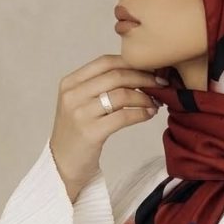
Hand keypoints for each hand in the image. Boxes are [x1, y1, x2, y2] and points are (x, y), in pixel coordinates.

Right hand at [49, 53, 167, 201]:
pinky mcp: (91, 132)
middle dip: (143, 77)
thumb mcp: (81, 101)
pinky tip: (149, 114)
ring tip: (155, 102)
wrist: (63, 162)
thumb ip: (101, 85)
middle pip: (116, 75)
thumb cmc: (78, 130)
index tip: (151, 67)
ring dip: (144, 97)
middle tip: (160, 84)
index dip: (132, 62)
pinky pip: (124, 116)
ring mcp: (80, 113)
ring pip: (122, 95)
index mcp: (70, 82)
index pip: (106, 61)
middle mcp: (73, 94)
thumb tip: (138, 71)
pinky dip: (141, 113)